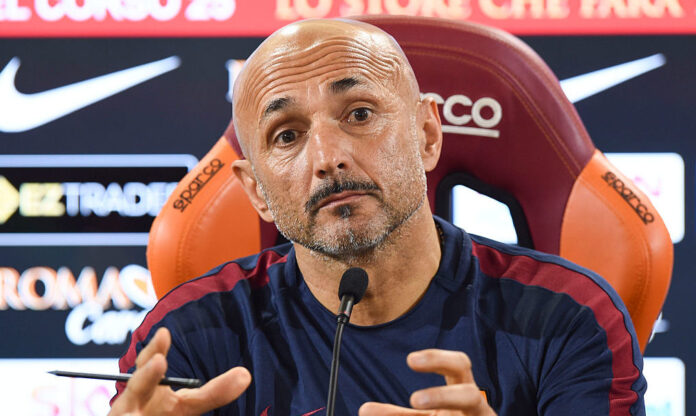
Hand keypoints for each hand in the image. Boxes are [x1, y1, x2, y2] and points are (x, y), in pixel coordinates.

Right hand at [108, 327, 251, 415]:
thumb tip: (245, 374)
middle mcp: (133, 402)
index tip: (165, 333)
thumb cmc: (157, 414)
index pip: (148, 363)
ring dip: (139, 395)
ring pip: (128, 409)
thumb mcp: (187, 405)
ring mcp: (126, 414)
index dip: (155, 350)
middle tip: (159, 361)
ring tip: (152, 381)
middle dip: (145, 374)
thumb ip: (214, 393)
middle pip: (136, 386)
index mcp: (148, 388)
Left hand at [359, 349, 495, 415]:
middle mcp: (476, 407)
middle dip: (443, 397)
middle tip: (414, 401)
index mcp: (462, 389)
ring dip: (442, 404)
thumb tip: (364, 409)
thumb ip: (395, 415)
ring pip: (470, 408)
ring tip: (416, 405)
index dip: (437, 359)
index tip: (410, 360)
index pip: (457, 365)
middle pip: (469, 394)